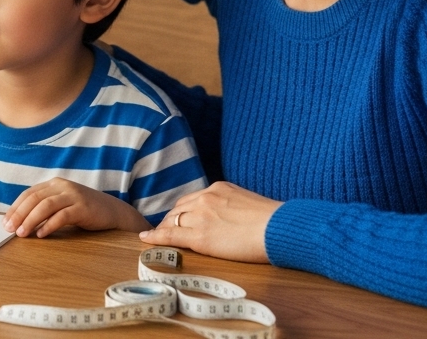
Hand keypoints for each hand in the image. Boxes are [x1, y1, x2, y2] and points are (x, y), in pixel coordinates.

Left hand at [2, 178, 150, 237]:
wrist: (113, 212)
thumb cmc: (83, 210)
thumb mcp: (62, 204)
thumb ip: (44, 208)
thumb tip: (19, 222)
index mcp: (54, 184)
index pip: (29, 193)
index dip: (15, 207)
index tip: (5, 222)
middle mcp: (62, 186)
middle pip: (35, 198)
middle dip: (19, 214)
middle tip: (9, 229)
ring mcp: (74, 195)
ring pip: (46, 206)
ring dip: (31, 220)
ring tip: (22, 233)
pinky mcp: (84, 208)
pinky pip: (63, 216)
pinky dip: (50, 225)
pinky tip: (42, 235)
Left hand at [139, 182, 280, 263]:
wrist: (279, 228)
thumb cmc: (273, 221)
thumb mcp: (249, 203)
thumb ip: (233, 206)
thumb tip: (231, 216)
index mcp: (219, 188)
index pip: (192, 199)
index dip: (183, 211)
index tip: (179, 217)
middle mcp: (206, 197)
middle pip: (179, 209)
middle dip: (171, 219)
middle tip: (164, 228)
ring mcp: (201, 215)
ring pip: (173, 221)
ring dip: (164, 228)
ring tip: (156, 235)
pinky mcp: (200, 235)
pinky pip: (171, 235)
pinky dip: (156, 237)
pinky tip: (147, 238)